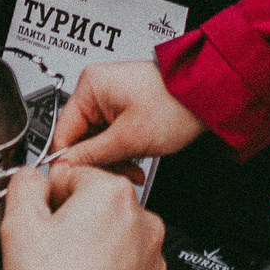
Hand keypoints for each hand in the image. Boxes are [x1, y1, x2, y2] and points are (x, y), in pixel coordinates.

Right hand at [0, 164, 166, 269]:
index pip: (69, 174)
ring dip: (87, 244)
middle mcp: (139, 214)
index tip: (39, 221)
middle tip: (48, 250)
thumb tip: (31, 177)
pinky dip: (104, 267)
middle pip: (91, 202)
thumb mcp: (19, 227)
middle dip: (68, 220)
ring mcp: (150, 247)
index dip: (47, 199)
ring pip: (107, 231)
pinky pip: (122, 258)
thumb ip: (24, 185)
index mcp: (110, 191)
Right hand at [47, 59, 207, 169]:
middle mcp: (97, 89)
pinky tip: (135, 164)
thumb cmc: (175, 106)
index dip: (69, 161)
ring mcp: (111, 97)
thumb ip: (91, 155)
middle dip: (99, 162)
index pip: (62, 132)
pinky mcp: (124, 107)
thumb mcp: (128, 138)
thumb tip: (62, 167)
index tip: (76, 182)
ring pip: (98, 140)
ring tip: (132, 171)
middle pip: (81, 138)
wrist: (208, 96)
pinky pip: (112, 135)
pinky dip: (122, 151)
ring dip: (114, 160)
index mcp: (89, 87)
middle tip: (115, 177)